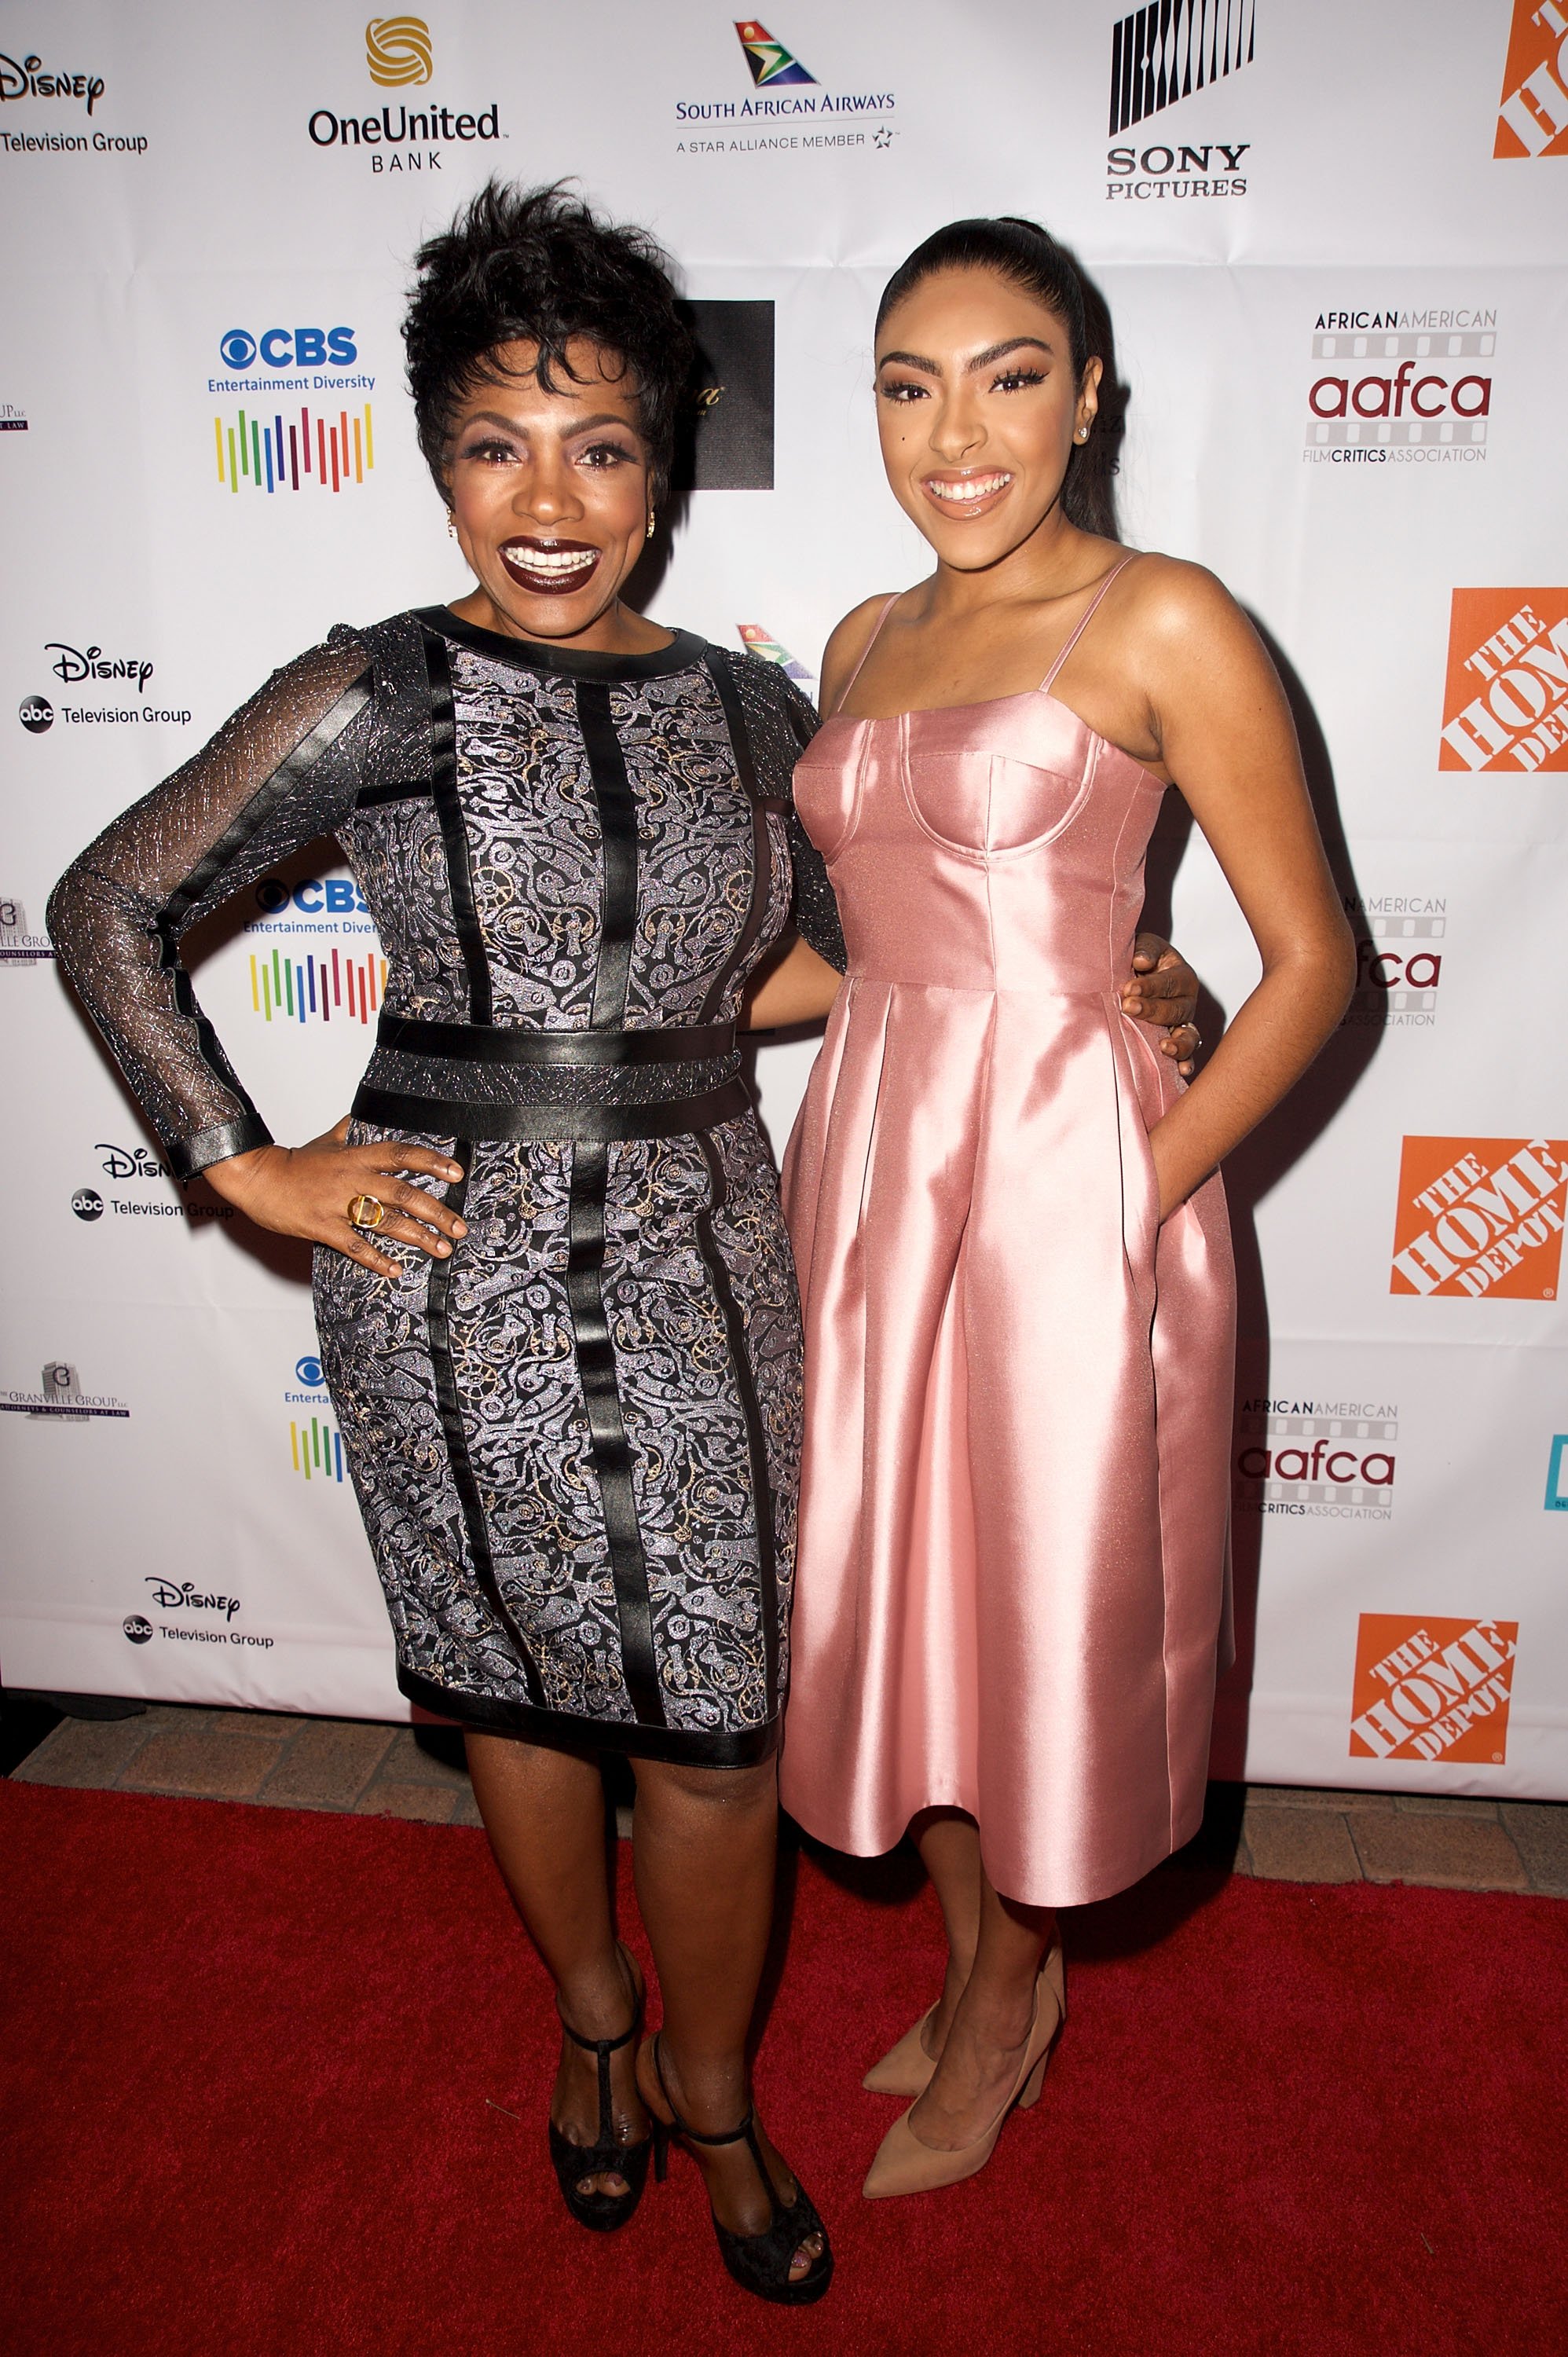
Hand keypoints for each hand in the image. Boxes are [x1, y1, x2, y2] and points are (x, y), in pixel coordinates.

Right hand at [202, 1117, 466, 1278]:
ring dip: (417, 1236)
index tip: (456, 1172)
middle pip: (403, 1193)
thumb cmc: (293, 1162)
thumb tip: (364, 1117)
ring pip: (386, 1221)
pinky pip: (354, 1246)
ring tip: (441, 1248)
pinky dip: (375, 1259)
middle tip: (459, 1227)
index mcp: (356, 1157)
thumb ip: (351, 1131)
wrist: (257, 1178)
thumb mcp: (327, 1141)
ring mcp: (338, 1204)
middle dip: (436, 1211)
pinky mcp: (322, 1227)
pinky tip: (394, 1269)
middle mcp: (352, 1179)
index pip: (401, 1154)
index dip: (431, 1162)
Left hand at [1121, 933, 1201, 1076]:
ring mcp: (1184, 1024)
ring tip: (1165, 1047)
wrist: (1133, 974)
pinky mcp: (1177, 1042)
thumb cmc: (1140, 958)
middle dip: (1152, 1010)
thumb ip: (1145, 950)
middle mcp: (1187, 1001)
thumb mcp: (1143, 946)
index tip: (1128, 989)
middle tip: (1128, 1008)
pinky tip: (1183, 1071)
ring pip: (1189, 1036)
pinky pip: (1187, 1055)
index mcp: (1182, 976)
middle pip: (1175, 1010)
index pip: (1169, 982)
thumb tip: (1142, 961)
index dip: (1149, 986)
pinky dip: (1186, 1062)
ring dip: (1179, 1043)